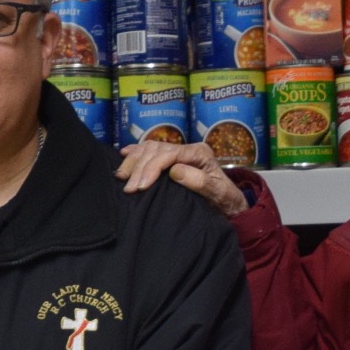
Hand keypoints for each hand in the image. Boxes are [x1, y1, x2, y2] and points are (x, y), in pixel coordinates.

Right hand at [117, 138, 247, 217]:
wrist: (228, 202)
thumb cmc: (223, 199)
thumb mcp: (216, 192)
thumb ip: (198, 181)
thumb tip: (175, 170)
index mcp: (199, 152)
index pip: (169, 154)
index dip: (152, 168)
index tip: (141, 186)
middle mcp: (188, 148)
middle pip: (156, 150)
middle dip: (140, 168)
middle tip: (129, 188)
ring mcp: (179, 151)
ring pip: (150, 148)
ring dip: (134, 161)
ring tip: (122, 176)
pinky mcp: (172, 157)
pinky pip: (150, 149)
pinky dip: (135, 151)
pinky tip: (124, 154)